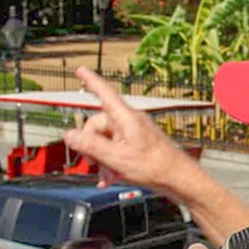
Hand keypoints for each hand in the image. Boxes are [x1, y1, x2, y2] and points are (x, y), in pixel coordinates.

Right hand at [63, 68, 195, 193]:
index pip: (104, 93)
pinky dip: (110, 163)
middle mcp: (129, 122)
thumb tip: (70, 135)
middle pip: (97, 125)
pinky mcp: (136, 145)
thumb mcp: (117, 157)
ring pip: (105, 141)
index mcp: (125, 118)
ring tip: (108, 174)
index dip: (90, 81)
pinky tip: (110, 178)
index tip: (80, 70)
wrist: (178, 178)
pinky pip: (115, 150)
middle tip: (94, 163)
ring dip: (101, 159)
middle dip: (92, 146)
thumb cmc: (156, 166)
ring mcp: (133, 133)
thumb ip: (91, 145)